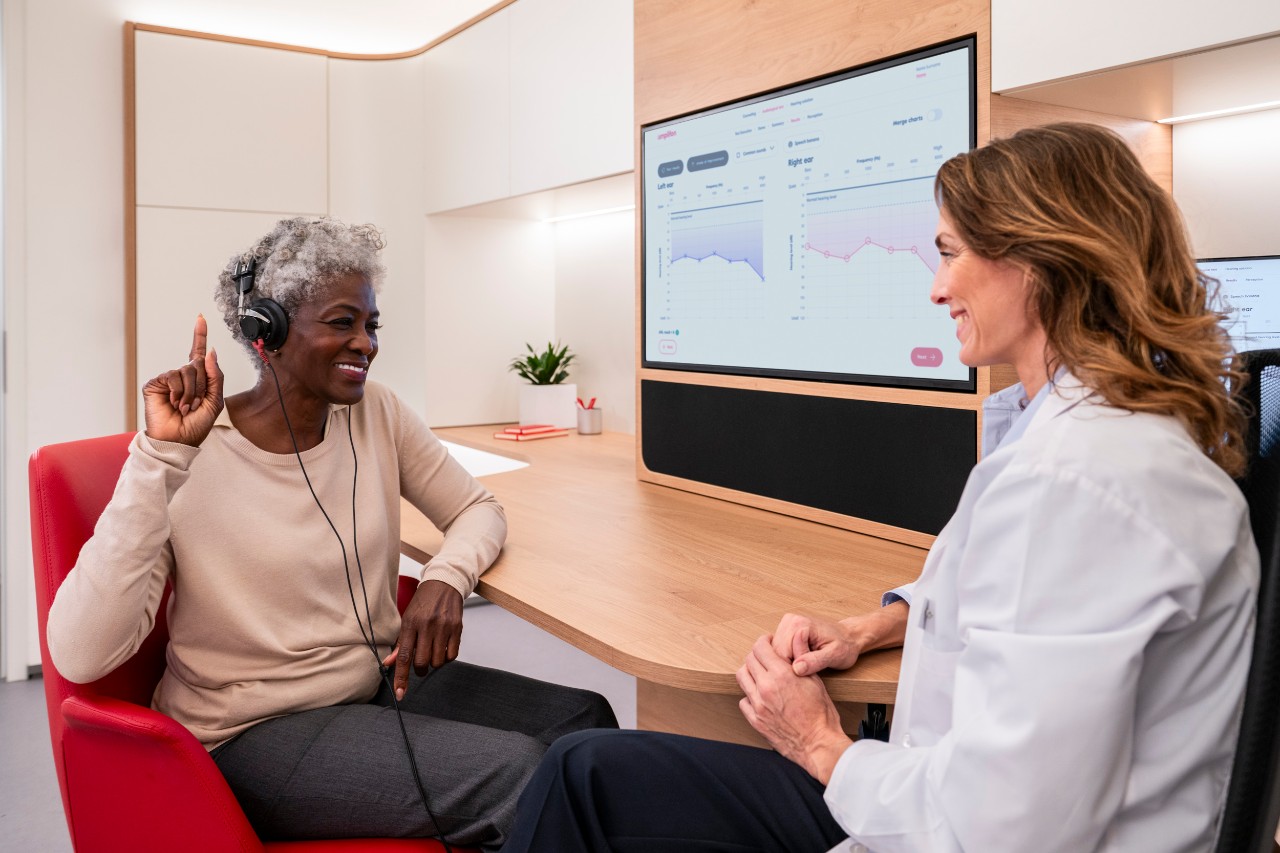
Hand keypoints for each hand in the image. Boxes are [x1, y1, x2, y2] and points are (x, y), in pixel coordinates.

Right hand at [142, 314, 224, 446]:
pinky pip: (172, 377)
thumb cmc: (196, 424)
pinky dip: (178, 391)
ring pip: (187, 371)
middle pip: (198, 365)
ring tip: (184, 406)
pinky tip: (173, 403)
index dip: (199, 336)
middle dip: (202, 386)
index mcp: (198, 380)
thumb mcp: (215, 401)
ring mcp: (168, 379)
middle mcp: (183, 376)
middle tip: (195, 404)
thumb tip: (210, 352)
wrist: (178, 440)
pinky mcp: (155, 384)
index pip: (198, 354)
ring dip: (191, 392)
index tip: (201, 318)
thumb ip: (216, 376)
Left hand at [382, 580, 462, 700]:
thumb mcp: (407, 619)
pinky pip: (452, 655)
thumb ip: (400, 643)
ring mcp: (443, 627)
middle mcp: (427, 626)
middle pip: (421, 662)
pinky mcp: (457, 628)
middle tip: (420, 662)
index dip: (401, 677)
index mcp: (410, 623)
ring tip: (432, 649)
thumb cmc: (423, 603)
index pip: (404, 656)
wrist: (444, 583)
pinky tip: (443, 647)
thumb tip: (389, 663)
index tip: (400, 693)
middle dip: (419, 669)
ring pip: (437, 661)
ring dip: (433, 662)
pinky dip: (447, 657)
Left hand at [737, 634, 850, 784]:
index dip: (764, 641)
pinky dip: (750, 696)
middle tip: (766, 657)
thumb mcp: (815, 681)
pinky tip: (761, 697)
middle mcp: (766, 687)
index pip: (760, 647)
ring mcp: (758, 704)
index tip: (769, 642)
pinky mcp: (755, 720)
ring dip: (750, 673)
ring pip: (742, 678)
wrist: (819, 744)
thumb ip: (800, 659)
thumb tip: (794, 641)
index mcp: (781, 675)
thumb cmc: (821, 715)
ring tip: (761, 675)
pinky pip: (744, 701)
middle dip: (757, 655)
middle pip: (749, 660)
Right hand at [772, 613, 860, 675]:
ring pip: (775, 652)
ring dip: (788, 662)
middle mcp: (789, 620)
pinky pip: (779, 649)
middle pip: (776, 652)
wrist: (849, 636)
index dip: (792, 668)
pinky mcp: (786, 630)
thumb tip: (796, 669)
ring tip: (807, 664)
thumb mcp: (835, 656)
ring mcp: (786, 624)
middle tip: (809, 669)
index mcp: (799, 624)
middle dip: (789, 664)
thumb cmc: (845, 646)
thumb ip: (815, 662)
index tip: (809, 671)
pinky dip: (788, 658)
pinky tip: (802, 660)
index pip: (782, 653)